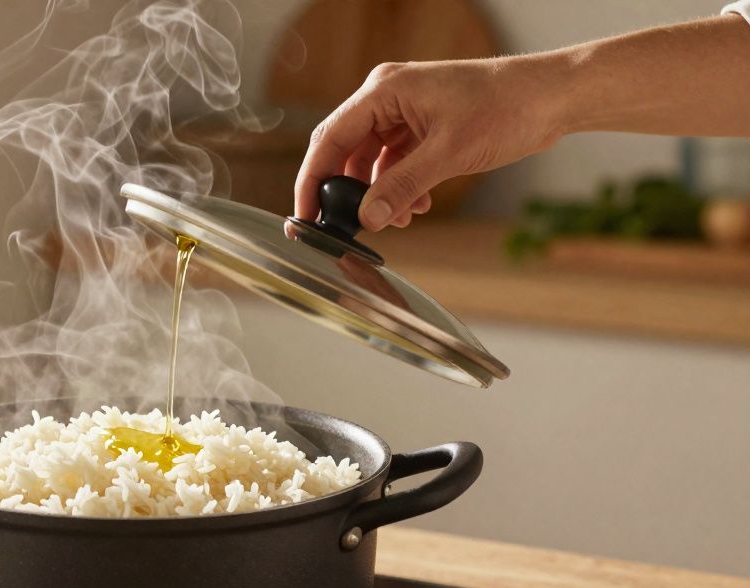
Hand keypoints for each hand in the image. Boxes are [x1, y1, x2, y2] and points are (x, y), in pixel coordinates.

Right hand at [293, 57, 565, 230]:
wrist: (552, 98)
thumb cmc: (505, 107)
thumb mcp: (447, 153)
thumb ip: (401, 187)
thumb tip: (367, 219)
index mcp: (384, 90)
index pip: (330, 138)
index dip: (312, 179)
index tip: (306, 215)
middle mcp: (387, 97)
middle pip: (345, 150)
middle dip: (345, 191)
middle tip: (343, 227)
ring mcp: (404, 111)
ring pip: (370, 160)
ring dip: (379, 193)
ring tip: (398, 219)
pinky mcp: (422, 125)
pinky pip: (394, 162)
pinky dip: (399, 187)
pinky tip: (416, 207)